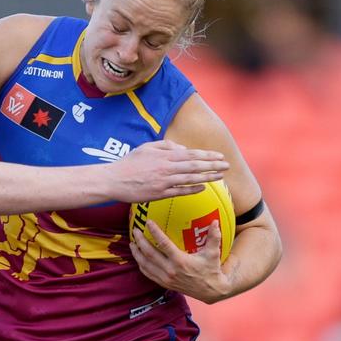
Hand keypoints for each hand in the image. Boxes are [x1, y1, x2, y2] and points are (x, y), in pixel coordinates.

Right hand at [106, 140, 227, 202]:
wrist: (113, 180)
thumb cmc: (129, 163)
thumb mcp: (146, 148)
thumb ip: (166, 146)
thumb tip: (182, 149)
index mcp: (164, 156)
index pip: (191, 154)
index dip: (207, 155)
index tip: (219, 156)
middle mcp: (166, 168)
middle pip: (195, 166)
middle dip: (213, 166)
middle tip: (227, 166)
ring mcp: (163, 182)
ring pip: (190, 178)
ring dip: (208, 177)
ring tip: (220, 176)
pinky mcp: (159, 194)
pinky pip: (180, 191)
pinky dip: (192, 189)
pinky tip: (203, 188)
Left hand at [131, 218, 229, 302]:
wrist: (210, 291)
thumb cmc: (211, 270)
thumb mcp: (213, 253)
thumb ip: (214, 237)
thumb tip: (215, 221)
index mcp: (180, 261)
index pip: (164, 244)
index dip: (155, 232)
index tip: (148, 222)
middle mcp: (170, 270)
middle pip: (149, 254)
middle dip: (140, 241)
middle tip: (135, 231)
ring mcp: (166, 278)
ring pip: (146, 265)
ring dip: (137, 253)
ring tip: (132, 243)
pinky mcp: (164, 284)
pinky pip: (148, 274)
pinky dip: (141, 265)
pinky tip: (138, 257)